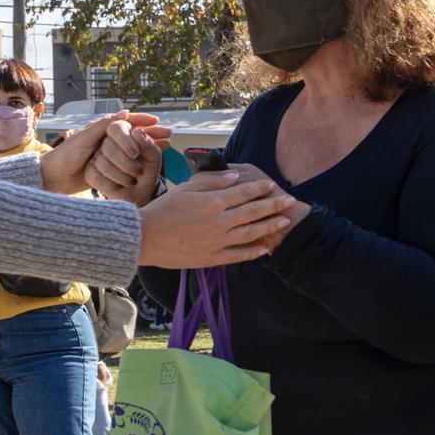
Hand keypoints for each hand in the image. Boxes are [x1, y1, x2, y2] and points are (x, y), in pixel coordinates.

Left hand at [40, 111, 171, 194]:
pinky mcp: (108, 170)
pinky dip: (142, 161)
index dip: (141, 120)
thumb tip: (125, 113)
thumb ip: (103, 126)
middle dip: (151, 133)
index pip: (126, 122)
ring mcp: (108, 155)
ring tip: (166, 147)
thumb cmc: (65, 155)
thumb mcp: (84, 138)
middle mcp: (106, 141)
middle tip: (169, 135)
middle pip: (134, 134)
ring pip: (134, 148)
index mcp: (101, 130)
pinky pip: (129, 163)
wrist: (53, 177)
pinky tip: (151, 164)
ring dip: (150, 146)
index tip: (156, 121)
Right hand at [85, 119, 163, 205]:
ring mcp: (96, 157)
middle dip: (126, 162)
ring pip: (102, 162)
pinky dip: (111, 184)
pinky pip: (96, 176)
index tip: (136, 154)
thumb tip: (136, 131)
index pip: (115, 127)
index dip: (125, 141)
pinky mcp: (90, 173)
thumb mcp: (153, 157)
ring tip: (133, 180)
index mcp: (123, 134)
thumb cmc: (146, 172)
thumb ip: (148, 143)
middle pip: (108, 145)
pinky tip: (120, 186)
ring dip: (121, 175)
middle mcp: (107, 143)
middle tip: (139, 171)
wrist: (139, 194)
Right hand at [137, 171, 300, 267]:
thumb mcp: (185, 188)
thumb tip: (234, 176)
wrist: (145, 238)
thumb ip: (211, 181)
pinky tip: (264, 248)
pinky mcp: (212, 258)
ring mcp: (217, 242)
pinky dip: (253, 252)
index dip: (259, 188)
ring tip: (284, 221)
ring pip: (250, 233)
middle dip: (273, 205)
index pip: (242, 193)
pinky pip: (238, 255)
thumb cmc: (162, 210)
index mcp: (211, 202)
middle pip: (252, 212)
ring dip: (269, 226)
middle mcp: (219, 222)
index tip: (271, 185)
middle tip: (289, 201)